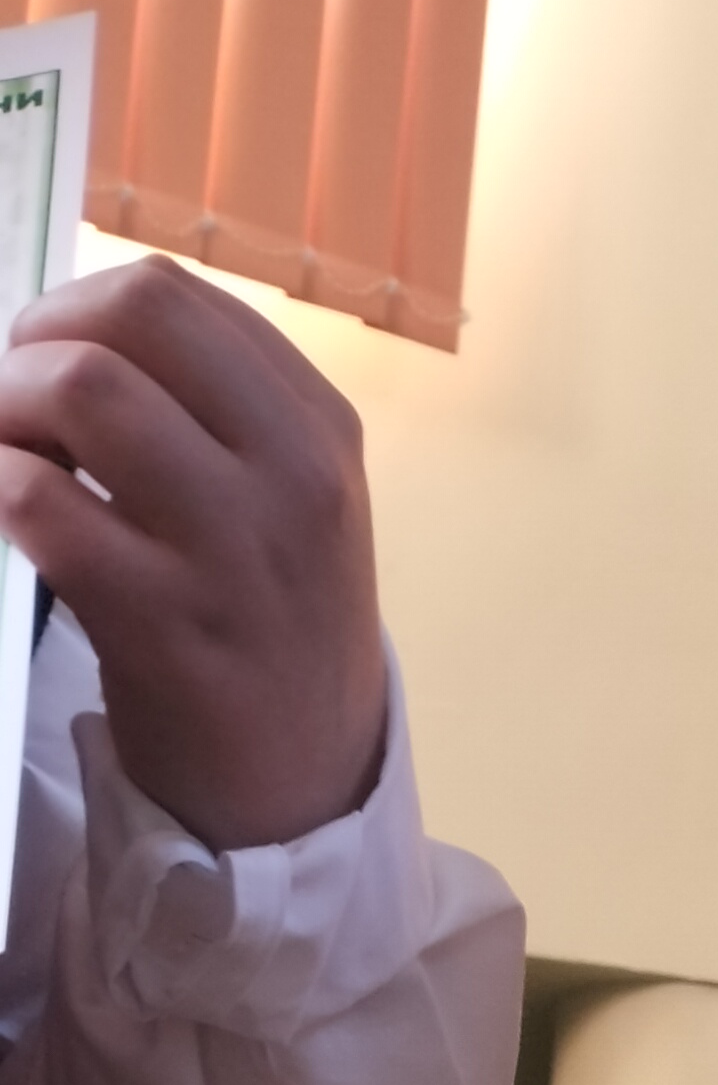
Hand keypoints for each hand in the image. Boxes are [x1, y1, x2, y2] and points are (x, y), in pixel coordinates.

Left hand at [0, 259, 386, 848]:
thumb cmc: (270, 628)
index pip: (172, 295)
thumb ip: (209, 412)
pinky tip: (7, 515)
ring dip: (7, 407)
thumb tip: (61, 336)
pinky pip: (40, 503)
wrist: (304, 789)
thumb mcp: (286, 504)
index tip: (51, 367)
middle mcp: (294, 480)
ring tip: (7, 460)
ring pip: (84, 390)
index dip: (74, 310)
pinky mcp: (170, 630)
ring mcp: (237, 556)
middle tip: (15, 409)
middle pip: (131, 316)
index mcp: (320, 430)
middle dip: (36, 341)